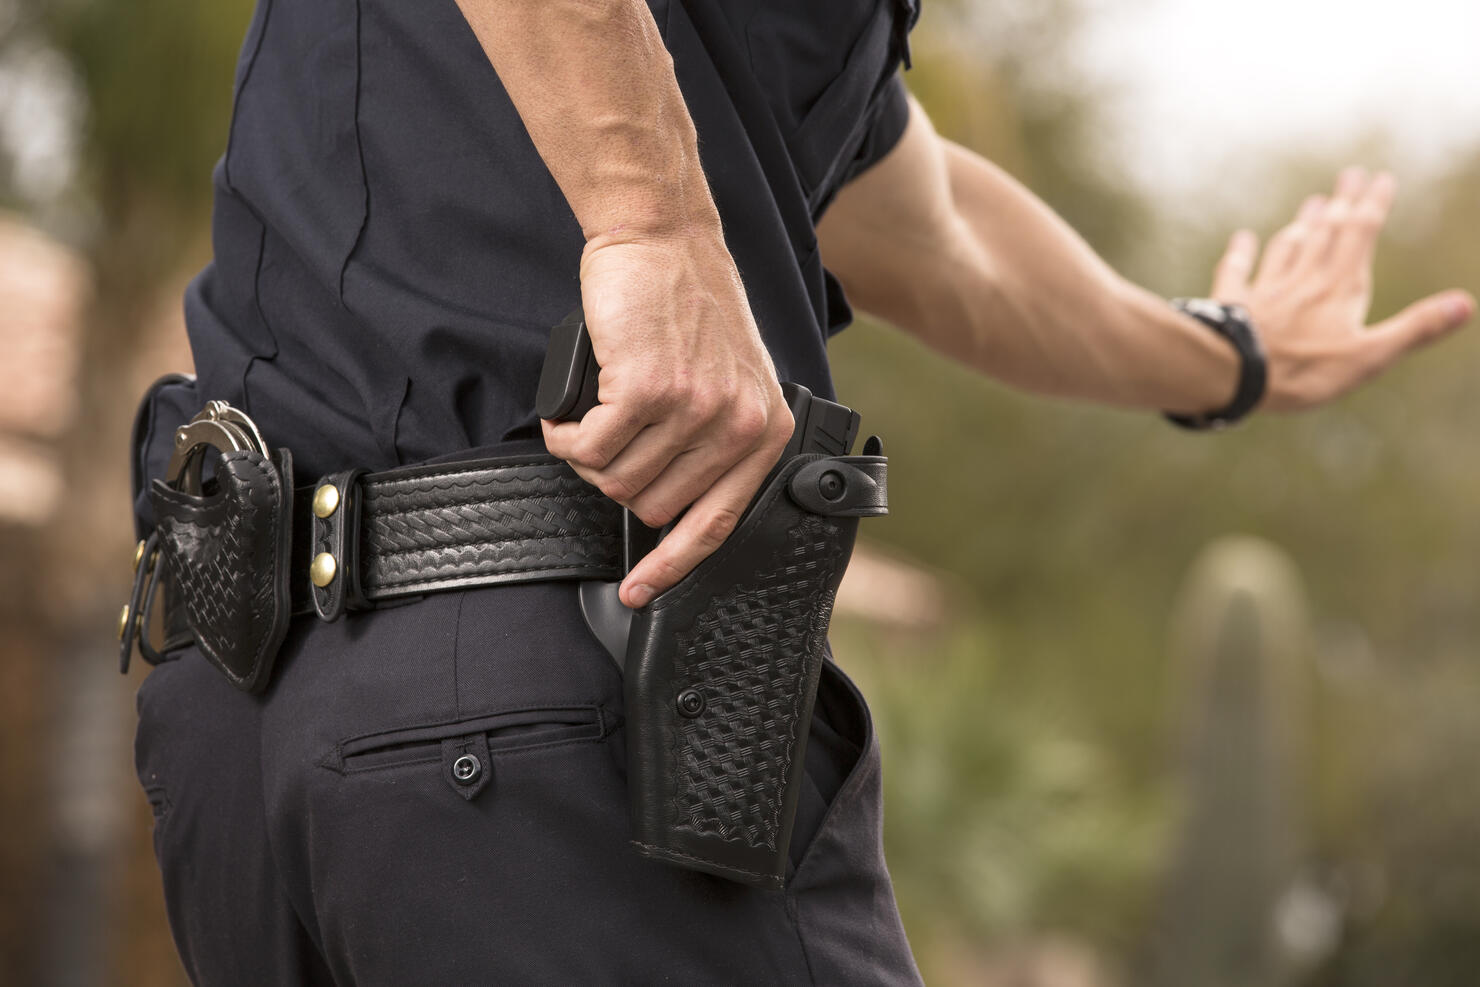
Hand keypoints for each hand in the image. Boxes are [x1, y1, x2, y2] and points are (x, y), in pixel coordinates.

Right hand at [541, 230, 793, 608]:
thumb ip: (716, 440)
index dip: (672, 566)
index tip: (639, 592)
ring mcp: (694, 409)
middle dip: (617, 481)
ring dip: (588, 456)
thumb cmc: (687, 305)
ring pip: (615, 479)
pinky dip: (566, 437)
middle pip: (652, 505)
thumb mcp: (730, 379)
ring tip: (588, 419)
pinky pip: (588, 448)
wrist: (662, 238)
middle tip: (606, 441)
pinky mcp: (645, 390)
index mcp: (766, 431)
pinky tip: (567, 416)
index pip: (718, 524)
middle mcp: (737, 425)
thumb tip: (671, 507)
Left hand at [1211, 168, 1474, 410]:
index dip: (1373, 205)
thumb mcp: (1369, 356)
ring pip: (1288, 247)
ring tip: (1311, 203)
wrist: (1232, 373)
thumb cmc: (1303, 370)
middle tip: (1350, 173)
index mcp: (1341, 287)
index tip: (1381, 177)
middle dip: (1342, 202)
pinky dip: (1242, 252)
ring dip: (1302, 224)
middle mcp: (1304, 278)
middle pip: (1326, 231)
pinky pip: (1237, 271)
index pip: (1361, 234)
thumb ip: (1415, 329)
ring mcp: (1267, 289)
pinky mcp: (1233, 302)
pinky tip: (1243, 237)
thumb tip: (1465, 304)